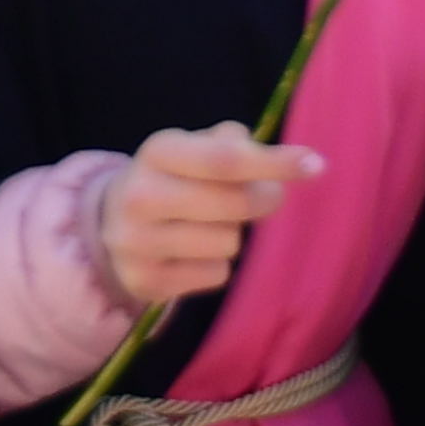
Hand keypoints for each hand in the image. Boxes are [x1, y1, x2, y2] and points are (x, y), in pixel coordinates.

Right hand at [95, 123, 325, 311]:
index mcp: (156, 151)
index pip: (225, 158)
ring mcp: (137, 242)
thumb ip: (231, 144)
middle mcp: (140, 195)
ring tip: (208, 225)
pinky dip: (215, 266)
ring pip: (227, 243)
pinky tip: (192, 254)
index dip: (274, 161)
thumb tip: (272, 153)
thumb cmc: (170, 179)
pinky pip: (215, 275)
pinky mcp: (144, 281)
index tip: (316, 164)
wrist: (108, 224)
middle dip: (263, 199)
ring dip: (231, 235)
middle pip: (233, 204)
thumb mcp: (191, 149)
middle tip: (267, 197)